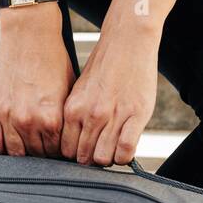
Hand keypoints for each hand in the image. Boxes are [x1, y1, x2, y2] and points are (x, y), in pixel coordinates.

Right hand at [0, 2, 74, 156]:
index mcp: (52, 119)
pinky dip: (1, 146)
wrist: (28, 35)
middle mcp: (29, 122)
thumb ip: (64, 119)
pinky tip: (8, 142)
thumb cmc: (52, 60)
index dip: (60, 151)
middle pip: (37, 155)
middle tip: (45, 146)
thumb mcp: (68, 91)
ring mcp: (8, 117)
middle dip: (43, 153)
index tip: (60, 148)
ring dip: (23, 151)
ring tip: (29, 144)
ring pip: (15, 153)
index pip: (57, 152)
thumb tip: (68, 139)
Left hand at [60, 13, 159, 165]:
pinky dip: (125, 156)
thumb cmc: (104, 67)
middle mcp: (90, 114)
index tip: (83, 154)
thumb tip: (74, 141)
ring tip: (113, 151)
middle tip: (100, 154)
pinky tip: (125, 149)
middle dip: (91, 160)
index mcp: (73, 109)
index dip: (75, 156)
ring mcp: (113, 116)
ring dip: (109, 159)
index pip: (67, 149)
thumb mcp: (80, 91)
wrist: (126, 43)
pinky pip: (126, 150)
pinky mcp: (136, 115)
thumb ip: (76, 115)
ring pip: (104, 158)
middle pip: (84, 157)